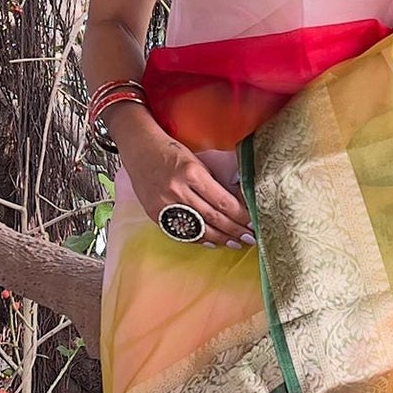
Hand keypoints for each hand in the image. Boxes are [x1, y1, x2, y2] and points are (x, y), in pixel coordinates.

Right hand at [114, 112, 253, 247]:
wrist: (139, 149)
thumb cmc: (171, 151)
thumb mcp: (198, 160)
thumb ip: (216, 181)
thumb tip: (239, 202)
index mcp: (191, 173)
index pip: (222, 201)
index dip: (240, 215)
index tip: (253, 222)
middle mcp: (178, 190)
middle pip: (213, 217)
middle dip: (234, 230)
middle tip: (250, 238)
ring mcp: (165, 204)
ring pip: (198, 228)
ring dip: (220, 238)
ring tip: (236, 243)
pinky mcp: (155, 214)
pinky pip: (182, 232)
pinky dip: (199, 239)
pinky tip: (213, 242)